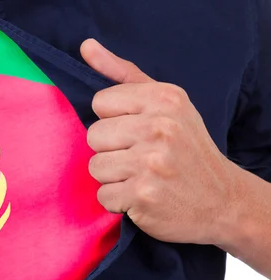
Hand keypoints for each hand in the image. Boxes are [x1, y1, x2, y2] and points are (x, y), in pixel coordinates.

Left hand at [80, 39, 237, 244]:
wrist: (222, 201)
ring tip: (141, 177)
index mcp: (164, 99)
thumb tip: (86, 47)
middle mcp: (159, 127)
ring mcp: (151, 162)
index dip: (113, 120)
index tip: (136, 132)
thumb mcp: (167, 104)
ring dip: (113, 178)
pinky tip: (141, 197)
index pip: (100, 102)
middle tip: (140, 158)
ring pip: (95, 167)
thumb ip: (123, 74)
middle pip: (93, 135)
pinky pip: (103, 196)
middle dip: (111, 150)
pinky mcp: (143, 195)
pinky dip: (118, 202)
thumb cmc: (187, 148)